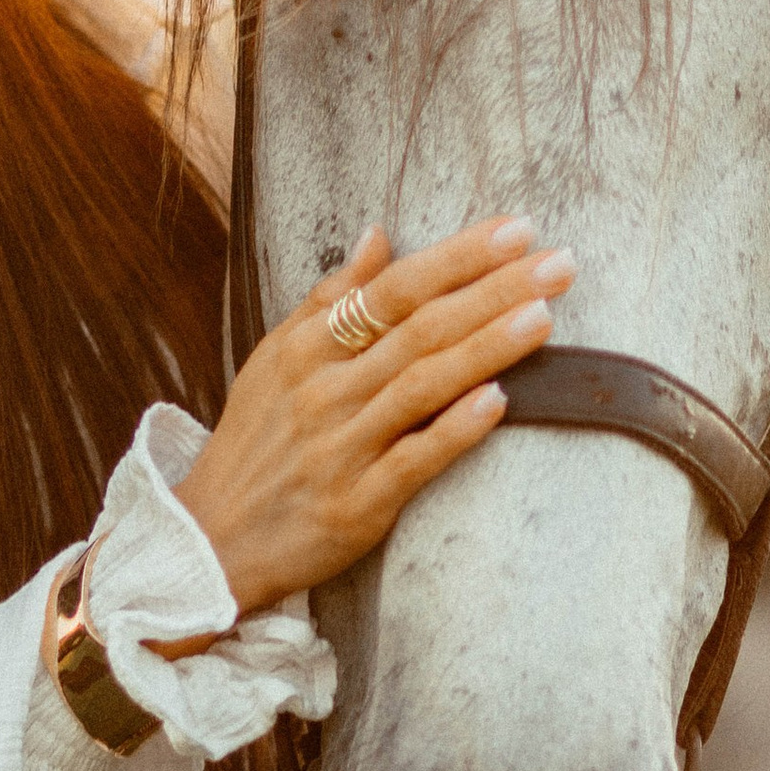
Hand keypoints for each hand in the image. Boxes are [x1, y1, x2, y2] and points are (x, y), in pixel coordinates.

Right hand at [174, 222, 575, 621]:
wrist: (210, 539)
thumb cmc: (254, 444)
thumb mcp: (274, 360)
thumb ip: (329, 298)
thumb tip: (380, 236)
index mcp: (304, 350)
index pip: (393, 289)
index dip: (457, 257)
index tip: (516, 230)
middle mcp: (323, 393)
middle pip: (419, 330)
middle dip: (494, 290)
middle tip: (559, 262)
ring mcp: (340, 449)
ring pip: (422, 387)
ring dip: (487, 348)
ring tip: (544, 316)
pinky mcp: (356, 506)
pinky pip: (413, 461)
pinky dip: (455, 430)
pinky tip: (499, 402)